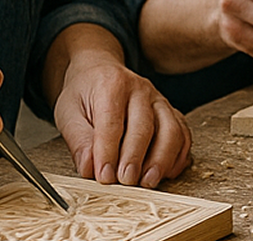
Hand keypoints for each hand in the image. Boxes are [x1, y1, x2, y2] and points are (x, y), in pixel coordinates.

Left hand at [53, 47, 191, 188]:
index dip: (108, 153)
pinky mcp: (171, 112)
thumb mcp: (68, 112)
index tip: (104, 177)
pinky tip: (167, 172)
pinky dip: (179, 156)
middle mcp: (141, 90)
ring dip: (162, 159)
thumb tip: (88, 168)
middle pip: (145, 127)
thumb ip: (78, 140)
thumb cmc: (84, 94)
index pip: (112, 123)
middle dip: (136, 158)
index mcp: (112, 85)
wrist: (100, 71)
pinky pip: (183, 134)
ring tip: (148, 181)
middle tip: (126, 182)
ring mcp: (160, 100)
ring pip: (171, 130)